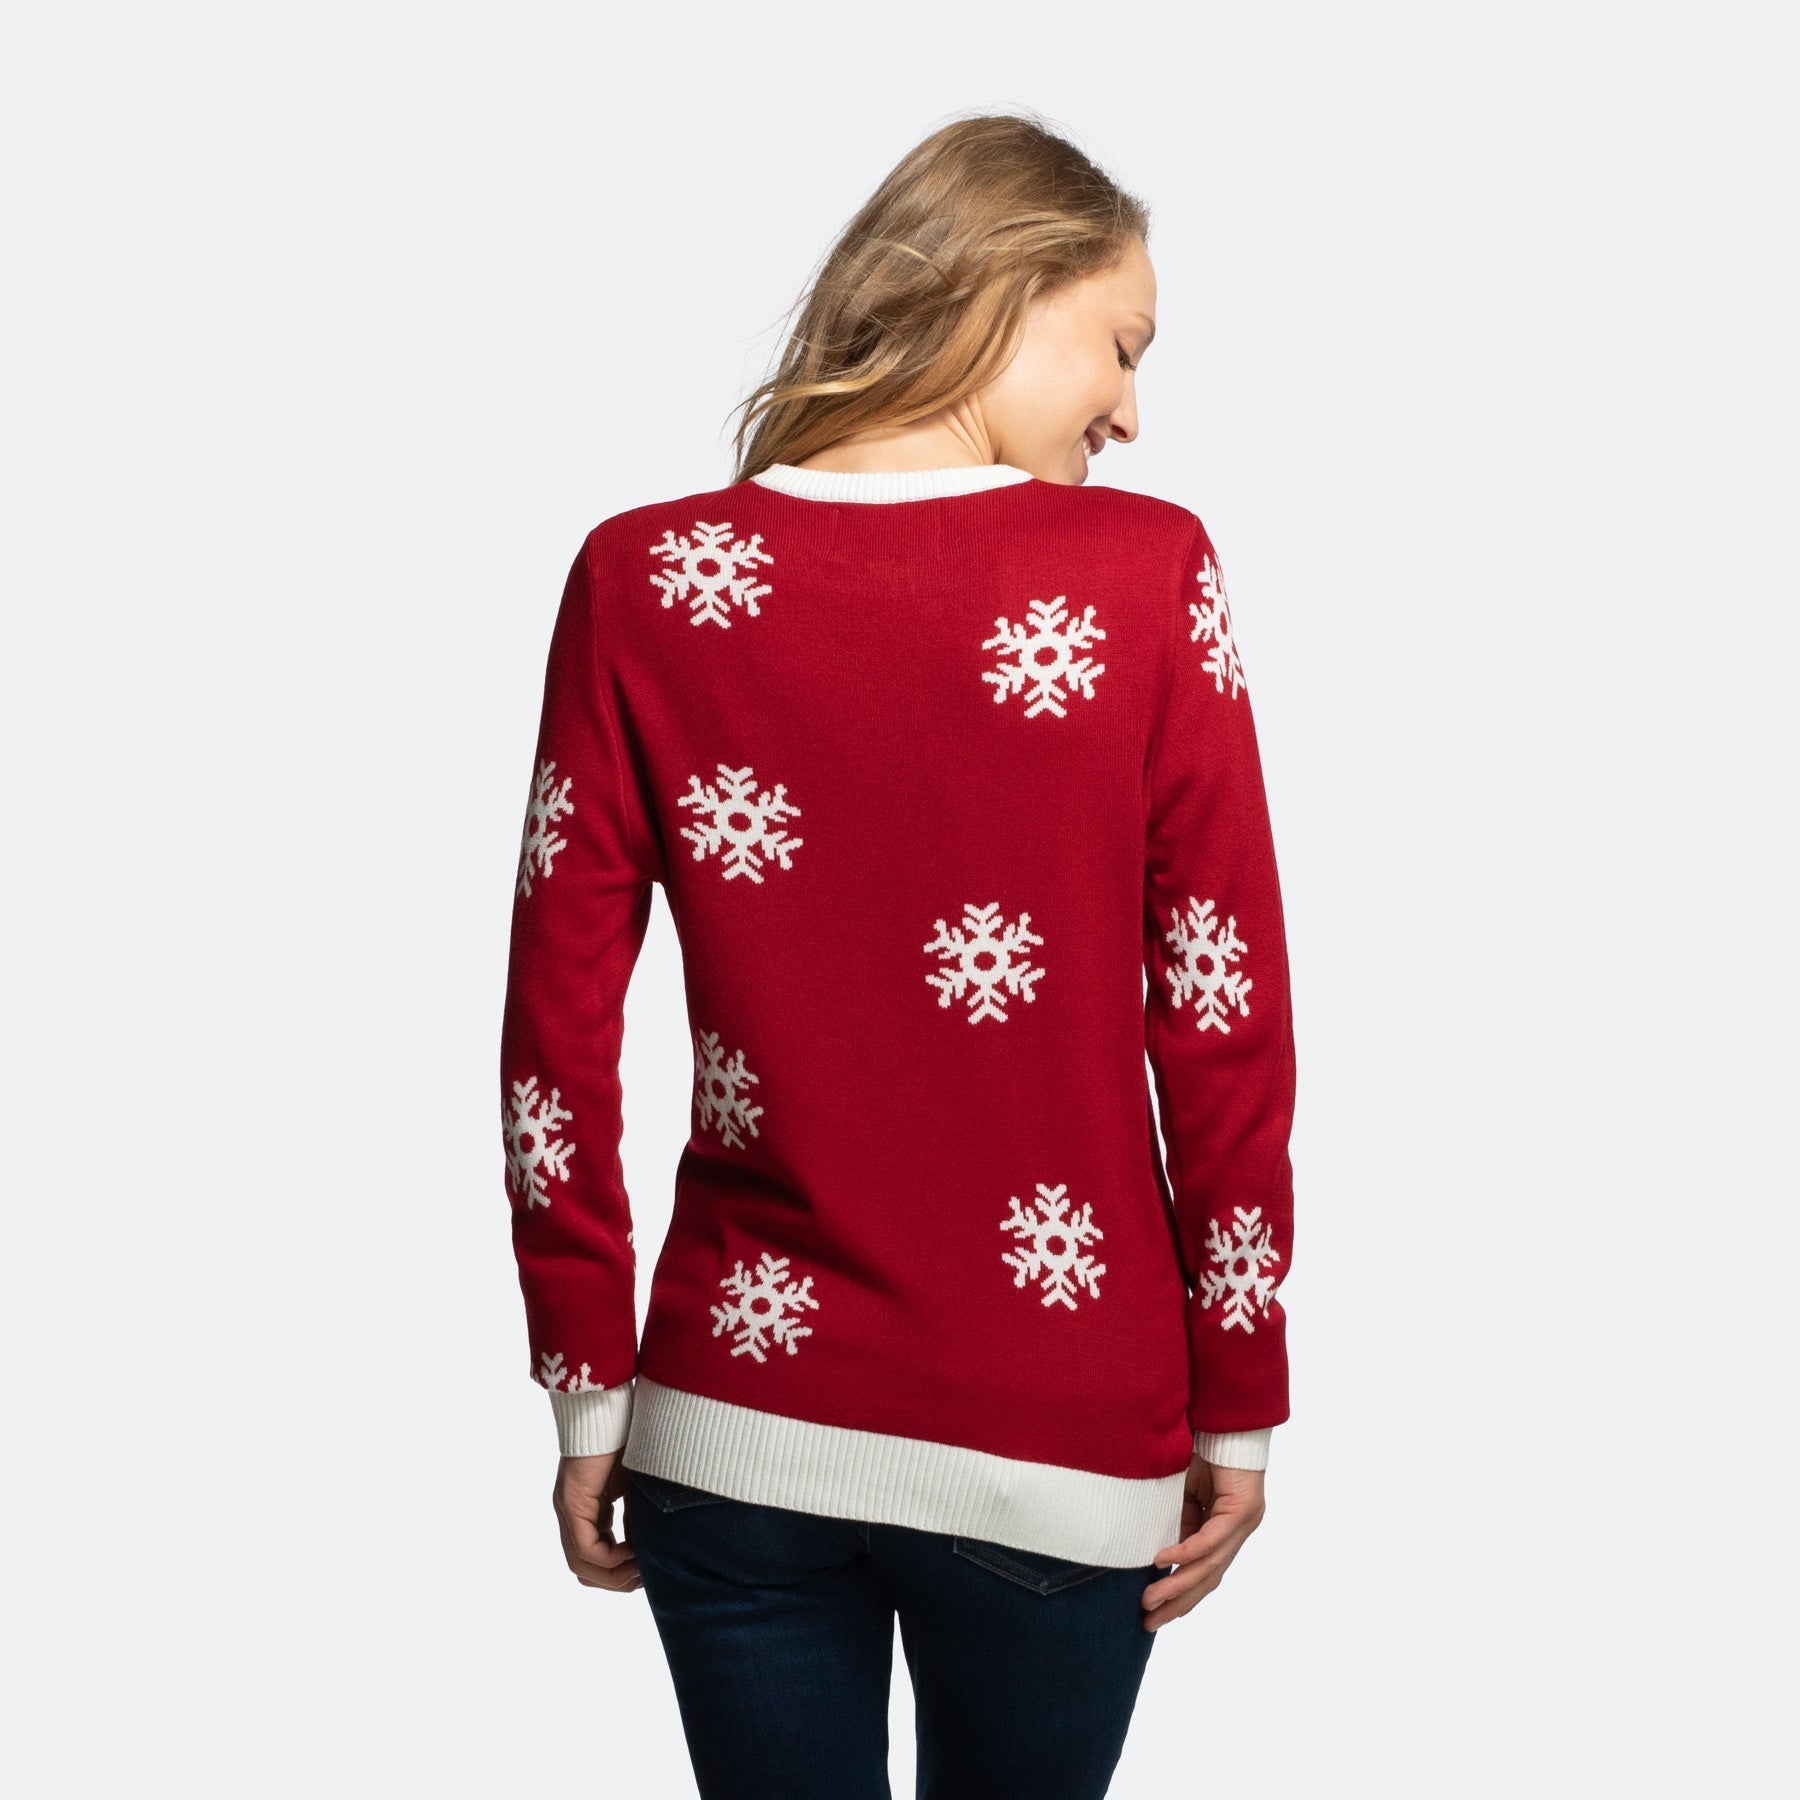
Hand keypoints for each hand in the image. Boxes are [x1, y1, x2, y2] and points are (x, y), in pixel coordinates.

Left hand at [552, 1451, 642, 1591]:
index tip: (646, 1569)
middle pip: (584, 1570)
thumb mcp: (636, 1488)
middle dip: (616, 1581)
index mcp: (587, 1510)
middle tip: (644, 1578)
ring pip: (581, 1565)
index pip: (594, 1558)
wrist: (611, 1410)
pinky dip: (610, 1557)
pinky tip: (633, 1551)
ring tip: (640, 1569)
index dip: (619, 1572)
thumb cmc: (628, 1438)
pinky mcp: (572, 1503)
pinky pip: (585, 1548)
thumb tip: (649, 1549)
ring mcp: (568, 1510)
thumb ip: (636, 1516)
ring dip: (613, 1575)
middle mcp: (572, 1515)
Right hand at [1140, 1452, 1265, 1630]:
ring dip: (1177, 1584)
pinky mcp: (1242, 1510)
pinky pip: (1211, 1539)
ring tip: (1151, 1600)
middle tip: (1150, 1622)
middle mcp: (1237, 1532)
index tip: (1155, 1614)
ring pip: (1209, 1566)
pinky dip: (1186, 1551)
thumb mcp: (1183, 1494)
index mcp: (1224, 1530)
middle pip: (1207, 1579)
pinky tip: (1164, 1560)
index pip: (1203, 1573)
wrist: (1228, 1421)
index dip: (1180, 1595)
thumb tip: (1155, 1551)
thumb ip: (1177, 1521)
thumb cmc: (1204, 1452)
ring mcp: (1243, 1523)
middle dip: (1177, 1603)